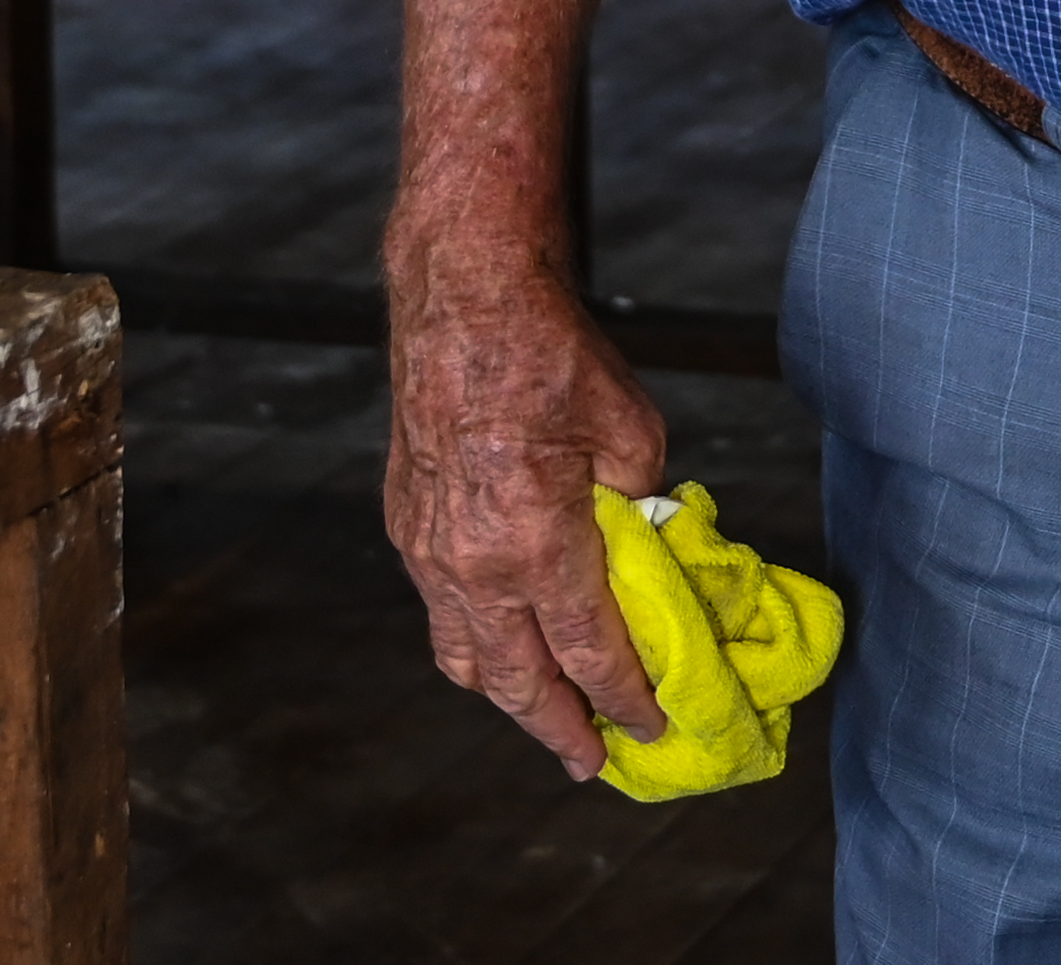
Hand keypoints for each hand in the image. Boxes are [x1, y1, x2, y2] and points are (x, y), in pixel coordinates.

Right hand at [382, 258, 673, 777]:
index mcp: (534, 545)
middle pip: (517, 679)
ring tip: (545, 719)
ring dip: (507, 695)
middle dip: (559, 729)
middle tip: (593, 764)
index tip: (653, 724)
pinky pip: (439, 610)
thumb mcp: (631, 430)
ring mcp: (428, 548)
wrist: (462, 297)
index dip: (624, 696)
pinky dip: (471, 641)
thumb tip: (646, 538)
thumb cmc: (550, 353)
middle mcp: (471, 564)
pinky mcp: (407, 523)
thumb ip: (639, 501)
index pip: (588, 651)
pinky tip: (498, 643)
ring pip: (465, 654)